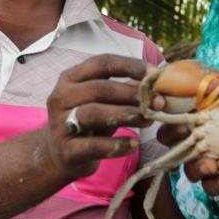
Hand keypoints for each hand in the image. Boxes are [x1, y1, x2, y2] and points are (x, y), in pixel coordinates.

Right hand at [46, 54, 154, 179]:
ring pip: (94, 114)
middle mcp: (61, 96)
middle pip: (100, 89)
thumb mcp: (104, 101)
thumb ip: (126, 89)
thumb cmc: (89, 121)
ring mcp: (60, 123)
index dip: (131, 66)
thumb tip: (159, 81)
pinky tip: (133, 144)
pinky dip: (115, 145)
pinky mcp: (65, 149)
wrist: (60, 155)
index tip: (155, 74)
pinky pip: (92, 146)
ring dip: (126, 115)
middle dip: (133, 94)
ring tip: (149, 120)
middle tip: (158, 102)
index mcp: (71, 77)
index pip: (102, 63)